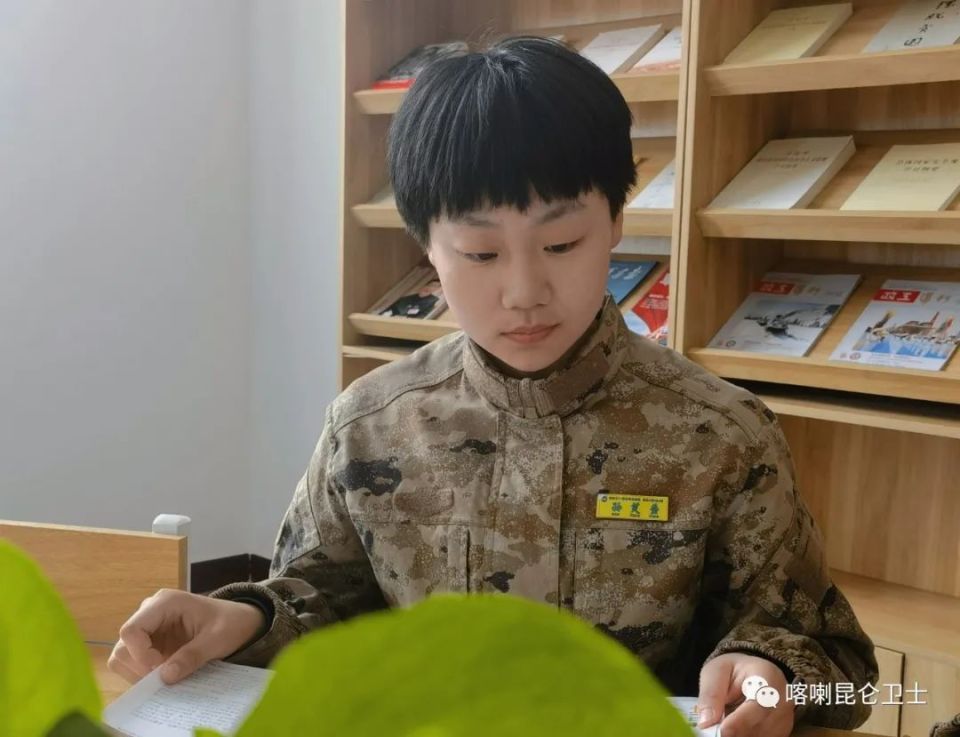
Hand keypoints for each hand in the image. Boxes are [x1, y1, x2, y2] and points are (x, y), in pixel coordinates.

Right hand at [108, 589, 265, 684]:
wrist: (238, 622)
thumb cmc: (230, 623)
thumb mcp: (217, 639)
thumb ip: (193, 655)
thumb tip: (165, 677)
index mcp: (165, 603)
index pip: (131, 630)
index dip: (139, 654)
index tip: (159, 670)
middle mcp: (150, 613)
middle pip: (123, 645)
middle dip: (138, 667)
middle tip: (162, 680)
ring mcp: (148, 629)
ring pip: (123, 656)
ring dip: (138, 673)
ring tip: (164, 679)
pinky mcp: (150, 644)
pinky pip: (133, 664)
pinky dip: (142, 675)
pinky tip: (164, 677)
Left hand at [697, 653, 795, 736]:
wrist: (751, 672)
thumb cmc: (732, 670)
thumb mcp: (716, 672)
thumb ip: (711, 694)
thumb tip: (706, 722)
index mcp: (768, 677)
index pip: (760, 705)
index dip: (741, 721)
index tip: (723, 731)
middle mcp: (784, 700)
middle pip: (762, 726)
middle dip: (737, 732)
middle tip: (715, 732)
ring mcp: (786, 718)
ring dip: (740, 735)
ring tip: (724, 724)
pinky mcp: (782, 731)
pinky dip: (747, 736)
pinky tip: (735, 730)